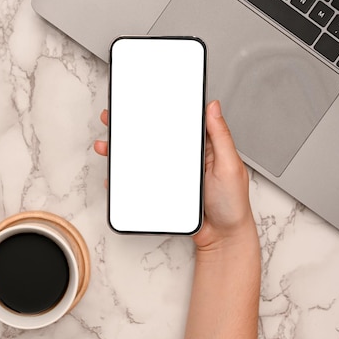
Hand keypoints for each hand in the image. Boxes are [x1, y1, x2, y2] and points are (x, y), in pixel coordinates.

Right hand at [93, 100, 256, 251]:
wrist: (222, 238)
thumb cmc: (232, 204)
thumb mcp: (230, 166)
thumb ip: (221, 136)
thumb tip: (214, 107)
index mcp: (203, 147)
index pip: (179, 122)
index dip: (160, 110)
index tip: (143, 100)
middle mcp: (185, 158)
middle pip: (154, 137)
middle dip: (132, 127)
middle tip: (113, 118)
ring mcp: (173, 175)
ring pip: (144, 158)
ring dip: (123, 151)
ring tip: (106, 146)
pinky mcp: (164, 190)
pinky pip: (142, 180)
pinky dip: (126, 177)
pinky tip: (115, 176)